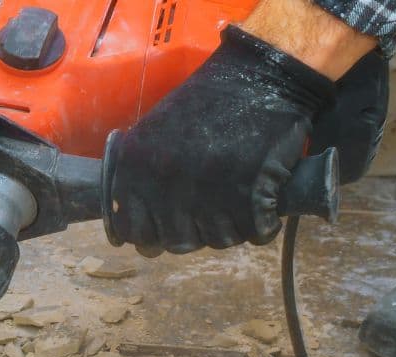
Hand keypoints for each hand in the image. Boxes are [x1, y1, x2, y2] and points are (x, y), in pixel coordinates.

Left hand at [104, 25, 335, 256]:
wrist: (260, 77)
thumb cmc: (208, 100)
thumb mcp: (155, 132)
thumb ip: (143, 175)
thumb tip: (142, 223)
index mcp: (135, 169)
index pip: (132, 231)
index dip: (152, 234)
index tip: (167, 227)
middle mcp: (164, 186)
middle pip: (177, 241)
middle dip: (196, 231)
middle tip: (212, 209)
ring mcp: (205, 195)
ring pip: (218, 240)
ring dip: (231, 225)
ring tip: (240, 197)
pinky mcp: (248, 199)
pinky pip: (254, 233)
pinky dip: (263, 222)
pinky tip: (263, 200)